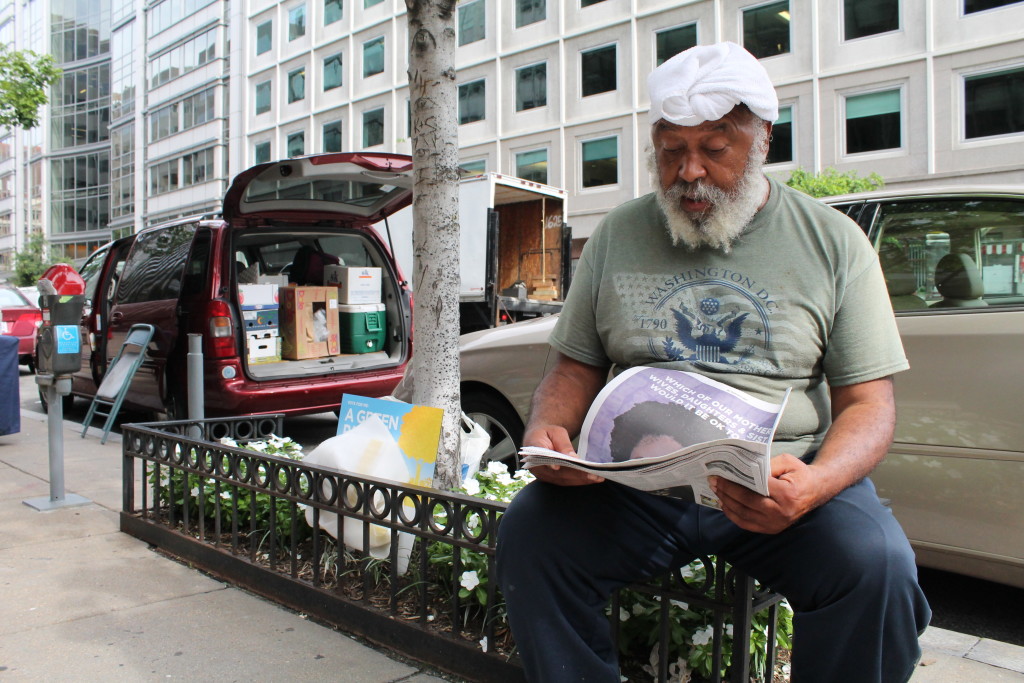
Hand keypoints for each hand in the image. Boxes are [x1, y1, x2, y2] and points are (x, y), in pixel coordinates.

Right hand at [523, 425, 604, 486]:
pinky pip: (565, 482)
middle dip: (576, 474)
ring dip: (581, 480)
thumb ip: (563, 444)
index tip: (558, 467)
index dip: (550, 464)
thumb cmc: (547, 433)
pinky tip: (591, 479)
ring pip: (562, 480)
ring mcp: (543, 475)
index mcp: (532, 450)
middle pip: (557, 473)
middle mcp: (536, 467)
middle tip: (593, 475)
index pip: (540, 458)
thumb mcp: (556, 432)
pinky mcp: (550, 479)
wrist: (538, 439)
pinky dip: (579, 481)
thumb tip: (573, 457)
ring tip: (597, 478)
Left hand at [710, 454, 826, 533]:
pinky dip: (733, 515)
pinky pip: (748, 525)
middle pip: (746, 503)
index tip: (720, 474)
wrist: (815, 491)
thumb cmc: (799, 474)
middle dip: (726, 492)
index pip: (755, 488)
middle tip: (713, 481)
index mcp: (787, 494)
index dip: (735, 482)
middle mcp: (782, 512)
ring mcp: (777, 524)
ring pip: (744, 516)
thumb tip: (742, 468)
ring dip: (726, 503)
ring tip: (716, 491)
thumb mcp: (786, 461)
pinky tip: (725, 504)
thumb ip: (766, 464)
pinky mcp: (773, 529)